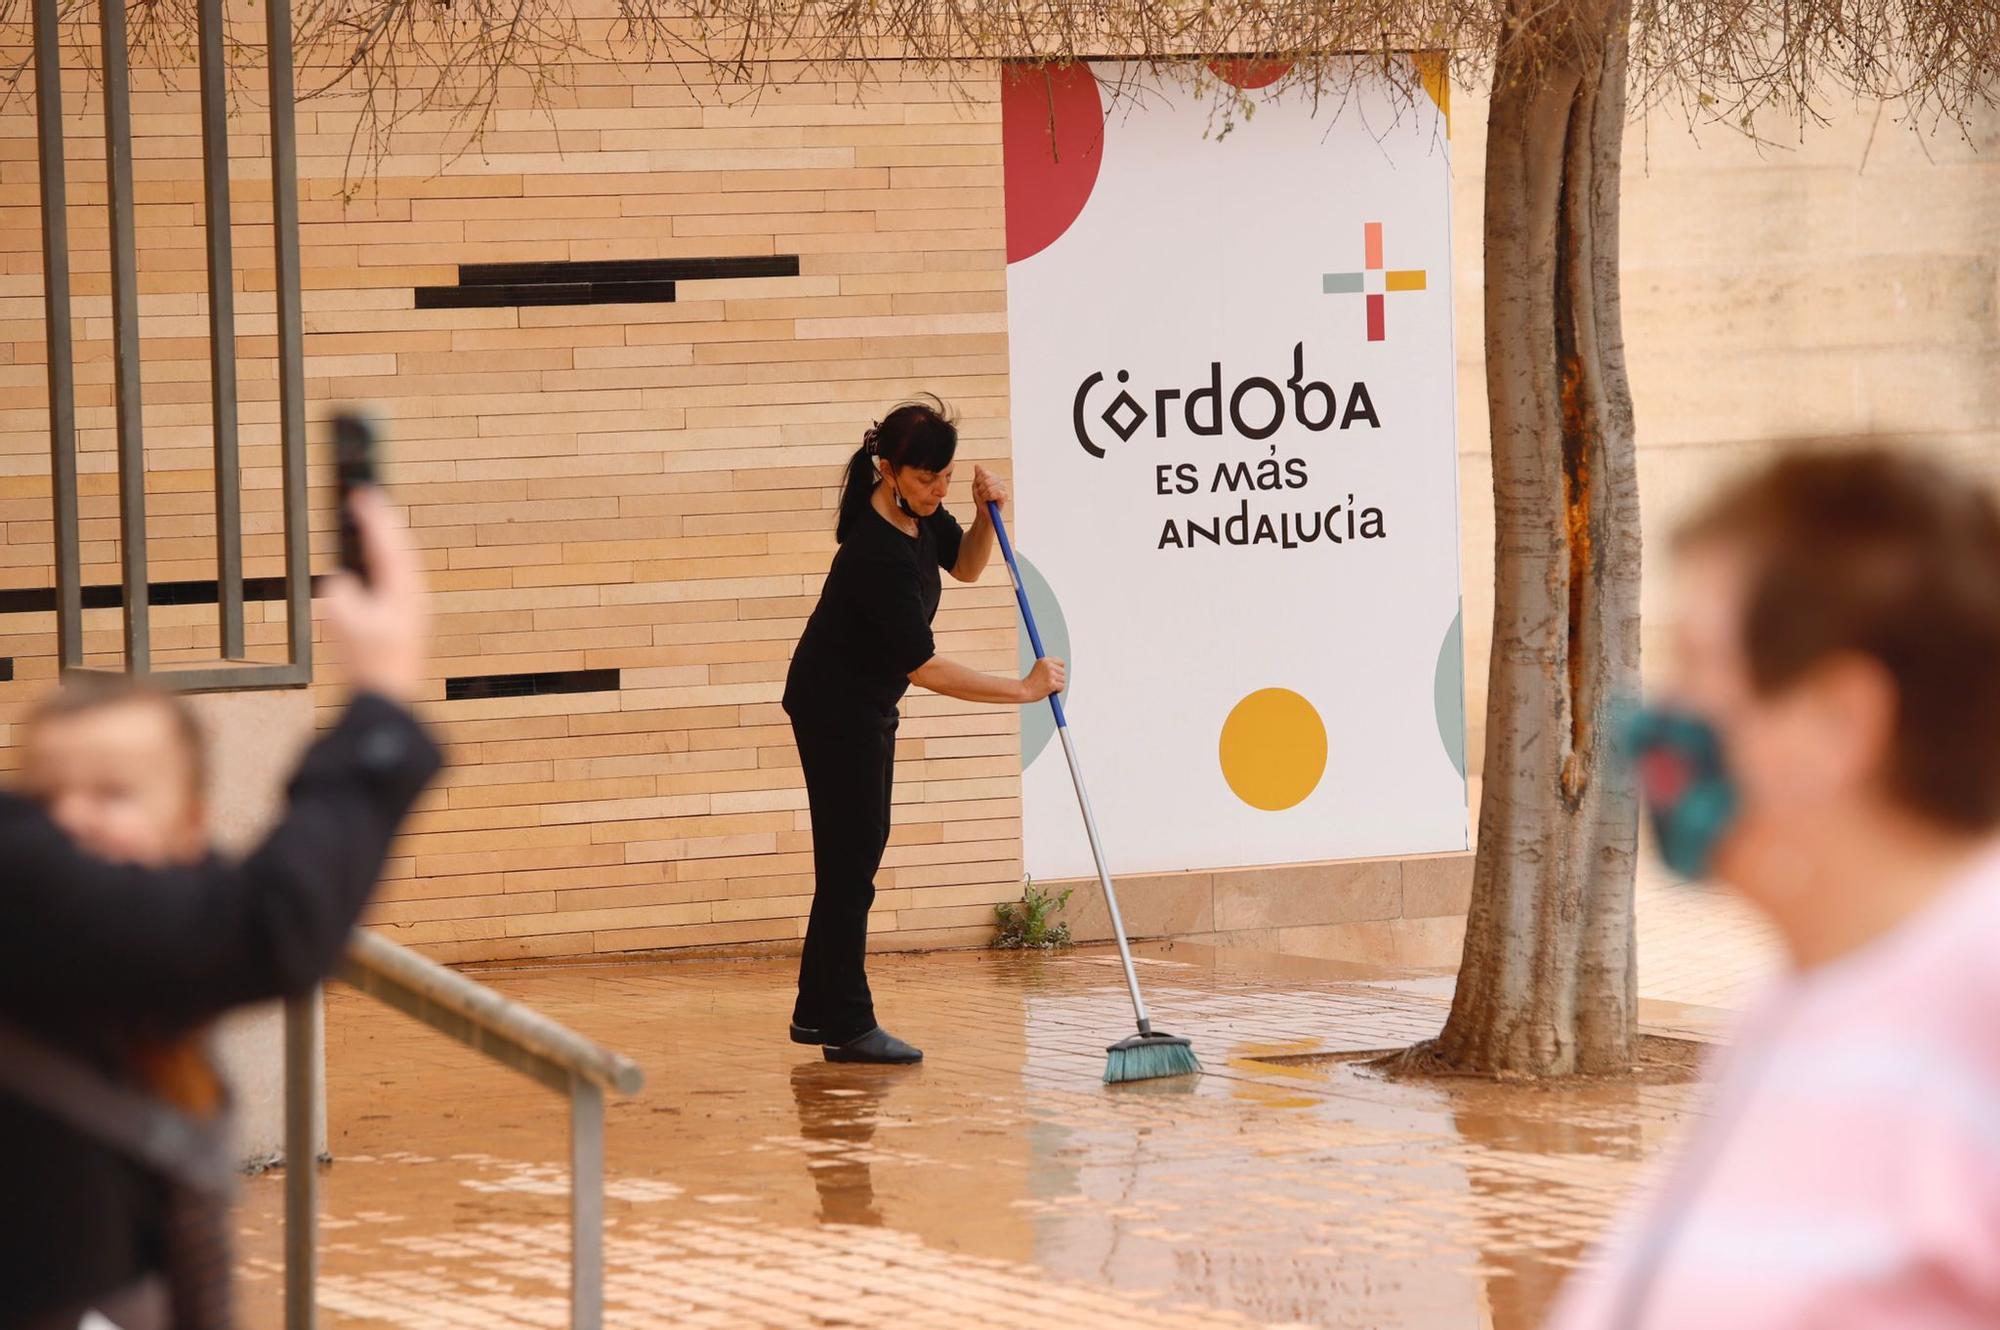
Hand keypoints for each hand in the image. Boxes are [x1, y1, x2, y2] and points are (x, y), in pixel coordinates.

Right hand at [322, 487, 428, 702]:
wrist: (388, 695)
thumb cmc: (367, 662)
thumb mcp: (342, 622)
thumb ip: (340, 592)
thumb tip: (344, 580)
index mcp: (401, 591)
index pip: (387, 544)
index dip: (374, 517)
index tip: (362, 492)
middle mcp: (413, 594)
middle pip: (401, 547)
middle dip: (384, 521)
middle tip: (368, 495)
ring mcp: (414, 606)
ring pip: (403, 561)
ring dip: (387, 539)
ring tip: (374, 518)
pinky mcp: (409, 618)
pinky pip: (399, 576)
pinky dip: (387, 559)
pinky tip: (378, 559)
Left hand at [973, 465, 1007, 509]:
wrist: (984, 512)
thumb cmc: (981, 500)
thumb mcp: (976, 486)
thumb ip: (978, 476)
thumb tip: (977, 465)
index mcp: (993, 476)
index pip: (984, 473)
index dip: (978, 482)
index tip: (978, 488)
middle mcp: (999, 480)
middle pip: (986, 480)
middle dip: (981, 489)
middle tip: (982, 495)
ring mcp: (1002, 487)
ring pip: (990, 487)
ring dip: (984, 495)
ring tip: (985, 498)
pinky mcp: (1005, 495)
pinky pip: (995, 493)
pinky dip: (989, 498)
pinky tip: (990, 500)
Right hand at [1020, 656, 1065, 701]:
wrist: (1025, 690)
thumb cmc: (1032, 681)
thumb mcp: (1039, 668)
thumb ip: (1049, 666)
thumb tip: (1061, 667)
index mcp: (1044, 660)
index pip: (1061, 662)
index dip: (1059, 669)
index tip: (1054, 674)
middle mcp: (1048, 665)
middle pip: (1063, 672)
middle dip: (1058, 678)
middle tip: (1048, 681)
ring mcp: (1050, 674)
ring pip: (1063, 680)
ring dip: (1057, 685)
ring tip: (1047, 686)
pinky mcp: (1052, 684)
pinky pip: (1062, 687)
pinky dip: (1057, 690)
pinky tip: (1049, 690)